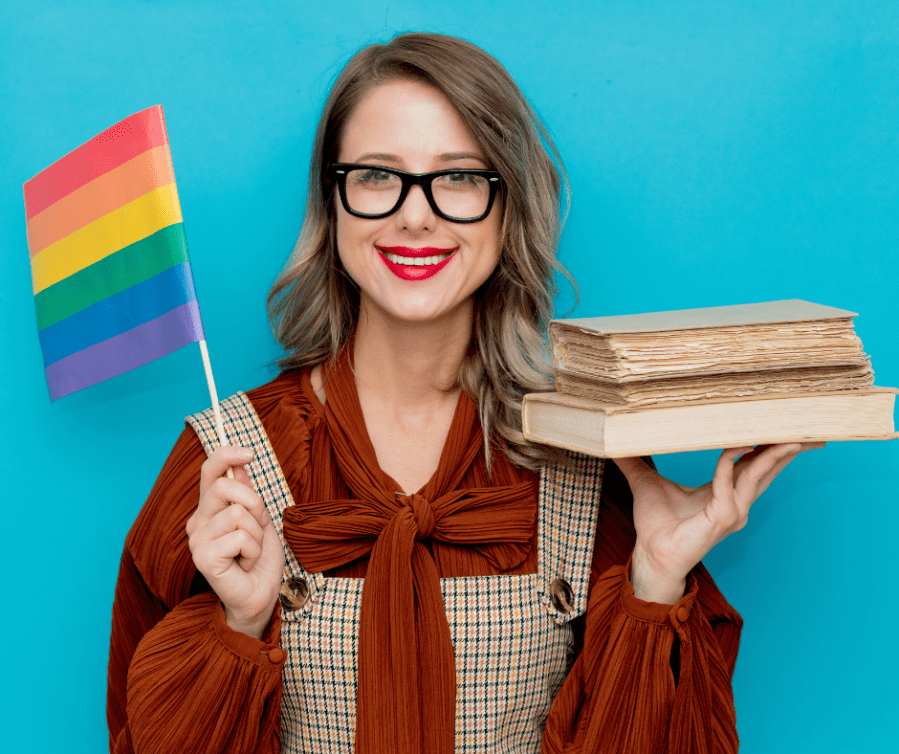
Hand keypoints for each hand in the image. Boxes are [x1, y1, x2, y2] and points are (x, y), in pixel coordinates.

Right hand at [186, 446, 285, 638]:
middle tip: (260, 525)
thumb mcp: (260, 520)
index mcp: (210, 510)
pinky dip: (253, 550)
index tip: (249, 453)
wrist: (261, 595)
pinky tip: (246, 563)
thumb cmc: (260, 560)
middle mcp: (198, 522)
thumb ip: (247, 495)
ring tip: (251, 551)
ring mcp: (197, 540)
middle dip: (255, 503)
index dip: (226, 455)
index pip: (210, 472)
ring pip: (238, 514)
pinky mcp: (203, 558)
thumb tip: (240, 467)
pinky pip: (239, 537)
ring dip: (257, 534)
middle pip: (225, 487)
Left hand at [616, 442, 823, 603]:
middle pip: (767, 469)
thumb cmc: (653, 525)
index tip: (781, 426)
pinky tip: (732, 447)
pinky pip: (727, 485)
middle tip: (808, 429)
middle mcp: (735, 503)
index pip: (753, 465)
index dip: (768, 446)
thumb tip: (615, 441)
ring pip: (757, 475)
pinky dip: (728, 464)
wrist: (650, 554)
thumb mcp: (645, 482)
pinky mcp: (722, 519)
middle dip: (787, 449)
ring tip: (788, 435)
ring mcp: (732, 512)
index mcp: (723, 493)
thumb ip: (635, 461)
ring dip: (772, 454)